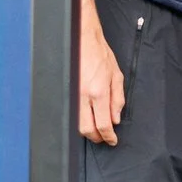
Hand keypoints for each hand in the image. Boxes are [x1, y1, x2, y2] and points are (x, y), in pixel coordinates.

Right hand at [77, 13, 124, 144]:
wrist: (81, 41)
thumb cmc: (100, 56)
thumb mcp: (117, 76)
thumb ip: (117, 100)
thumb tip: (115, 119)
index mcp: (98, 92)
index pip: (103, 124)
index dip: (108, 136)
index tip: (112, 140)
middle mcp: (82, 96)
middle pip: (86, 129)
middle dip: (96, 137)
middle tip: (104, 138)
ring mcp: (71, 94)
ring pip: (76, 123)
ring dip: (87, 131)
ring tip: (97, 130)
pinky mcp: (64, 91)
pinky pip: (70, 113)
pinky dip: (78, 120)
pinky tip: (86, 118)